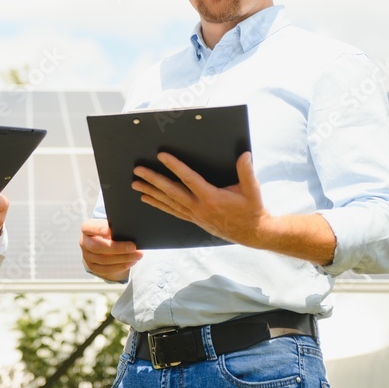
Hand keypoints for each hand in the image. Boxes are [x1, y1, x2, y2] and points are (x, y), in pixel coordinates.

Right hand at [79, 219, 142, 281]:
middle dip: (117, 248)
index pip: (89, 227)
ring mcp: (87, 256)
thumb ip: (114, 227)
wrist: (103, 244)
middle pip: (97, 247)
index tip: (111, 230)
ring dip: (122, 258)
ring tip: (137, 255)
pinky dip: (120, 266)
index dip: (99, 229)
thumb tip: (127, 231)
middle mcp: (84, 242)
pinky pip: (106, 269)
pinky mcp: (93, 267)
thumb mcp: (110, 226)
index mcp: (87, 228)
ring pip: (103, 260)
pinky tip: (131, 262)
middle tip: (133, 247)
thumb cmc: (110, 232)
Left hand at [131, 151, 269, 247]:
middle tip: (138, 171)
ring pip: (168, 202)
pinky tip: (148, 199)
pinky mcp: (194, 219)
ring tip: (136, 184)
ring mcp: (194, 215)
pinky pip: (172, 211)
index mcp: (211, 198)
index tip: (162, 156)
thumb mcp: (252, 190)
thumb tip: (244, 154)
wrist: (251, 233)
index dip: (174, 166)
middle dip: (153, 180)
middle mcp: (199, 207)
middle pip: (171, 191)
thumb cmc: (251, 209)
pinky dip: (158, 204)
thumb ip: (246, 171)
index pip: (188, 179)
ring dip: (151, 192)